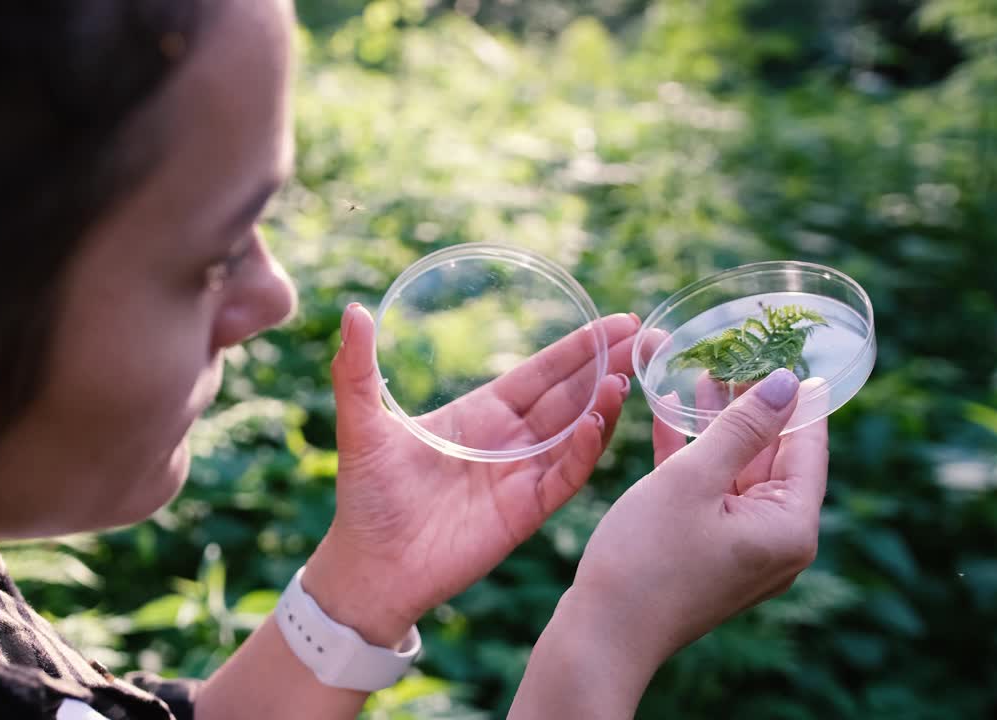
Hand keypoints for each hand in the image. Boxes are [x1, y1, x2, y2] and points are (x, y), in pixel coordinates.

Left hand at [302, 304, 639, 645]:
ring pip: (575, 433)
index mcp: (481, 414)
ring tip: (624, 374)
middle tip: (643, 334)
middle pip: (570, 396)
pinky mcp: (524, 513)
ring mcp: (521, 477)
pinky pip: (563, 478)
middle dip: (605, 364)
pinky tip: (599, 423)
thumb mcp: (361, 426)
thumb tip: (353, 310)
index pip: (541, 373)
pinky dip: (583, 452)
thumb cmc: (365, 497)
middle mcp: (509, 442)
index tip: (615, 321)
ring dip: (601, 405)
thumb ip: (357, 370)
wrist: (369, 568)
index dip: (577, 348)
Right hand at [570, 368, 828, 667]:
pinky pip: (712, 494)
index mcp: (790, 526)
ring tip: (701, 372)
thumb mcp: (693, 479)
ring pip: (738, 472)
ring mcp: (743, 549)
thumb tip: (785, 382)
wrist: (600, 634)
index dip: (796, 394)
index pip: (808, 445)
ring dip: (718, 426)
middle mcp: (778, 541)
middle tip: (734, 351)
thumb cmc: (646, 559)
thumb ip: (741, 427)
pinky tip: (673, 415)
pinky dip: (695, 459)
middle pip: (774, 457)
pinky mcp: (709, 552)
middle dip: (751, 405)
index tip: (788, 348)